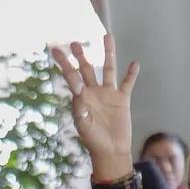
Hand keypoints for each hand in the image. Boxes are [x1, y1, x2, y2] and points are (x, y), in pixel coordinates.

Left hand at [49, 36, 139, 175]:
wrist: (111, 151)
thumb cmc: (93, 140)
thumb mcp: (83, 124)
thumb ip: (80, 107)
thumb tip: (77, 90)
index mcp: (81, 98)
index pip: (71, 77)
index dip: (64, 63)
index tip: (55, 49)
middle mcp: (94, 92)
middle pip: (87, 69)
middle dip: (81, 56)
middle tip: (74, 42)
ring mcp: (108, 94)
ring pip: (108, 69)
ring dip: (108, 53)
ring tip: (107, 36)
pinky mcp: (122, 99)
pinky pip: (127, 83)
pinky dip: (131, 74)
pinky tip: (134, 63)